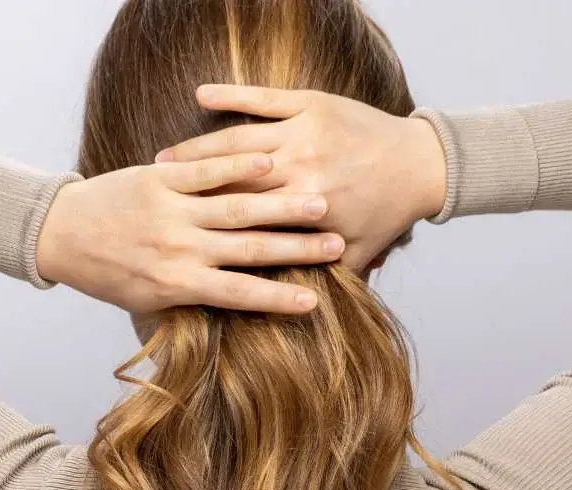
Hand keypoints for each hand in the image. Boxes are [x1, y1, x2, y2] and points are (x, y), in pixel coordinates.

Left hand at [35, 153, 345, 313]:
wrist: (60, 233)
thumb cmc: (107, 275)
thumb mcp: (147, 303)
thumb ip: (189, 306)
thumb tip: (228, 325)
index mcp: (178, 284)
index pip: (239, 294)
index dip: (278, 298)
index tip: (315, 303)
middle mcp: (179, 248)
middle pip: (250, 249)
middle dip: (296, 249)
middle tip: (336, 246)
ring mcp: (171, 210)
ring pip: (236, 207)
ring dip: (280, 206)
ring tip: (318, 203)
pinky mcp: (159, 178)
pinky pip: (205, 172)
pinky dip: (238, 167)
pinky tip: (271, 162)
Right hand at [156, 85, 447, 271]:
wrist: (423, 163)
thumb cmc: (389, 215)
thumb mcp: (359, 256)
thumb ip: (326, 281)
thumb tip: (299, 312)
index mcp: (306, 210)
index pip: (244, 224)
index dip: (205, 231)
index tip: (171, 243)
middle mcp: (299, 171)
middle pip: (231, 184)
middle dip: (188, 193)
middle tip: (148, 202)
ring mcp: (302, 133)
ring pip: (238, 141)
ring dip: (198, 148)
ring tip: (162, 159)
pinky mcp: (309, 102)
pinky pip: (262, 97)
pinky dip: (231, 95)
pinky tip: (201, 94)